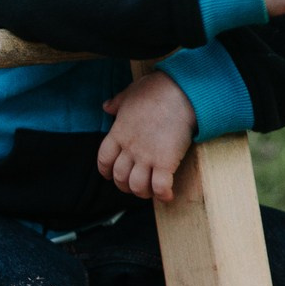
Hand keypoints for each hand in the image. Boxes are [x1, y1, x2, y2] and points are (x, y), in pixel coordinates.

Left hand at [97, 71, 195, 201]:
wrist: (180, 92)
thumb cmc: (156, 90)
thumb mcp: (129, 93)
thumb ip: (117, 103)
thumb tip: (106, 106)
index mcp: (118, 133)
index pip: (104, 160)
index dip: (105, 171)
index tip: (110, 175)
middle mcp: (129, 148)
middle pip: (119, 177)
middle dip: (125, 185)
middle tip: (134, 185)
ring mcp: (147, 157)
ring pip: (137, 186)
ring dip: (142, 192)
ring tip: (150, 192)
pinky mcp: (166, 162)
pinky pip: (159, 186)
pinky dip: (162, 195)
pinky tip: (167, 196)